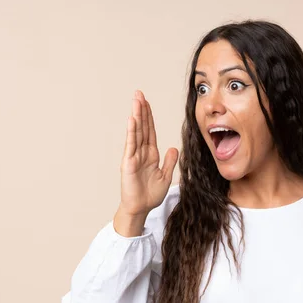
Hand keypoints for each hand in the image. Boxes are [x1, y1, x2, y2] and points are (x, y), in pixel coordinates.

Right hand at [118, 90, 177, 217]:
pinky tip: (132, 120)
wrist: (140, 208)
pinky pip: (131, 145)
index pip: (150, 131)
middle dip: (141, 110)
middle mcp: (141, 152)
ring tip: (135, 100)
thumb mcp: (165, 176)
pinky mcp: (129, 163)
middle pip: (142, 127)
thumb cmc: (150, 195)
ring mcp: (134, 156)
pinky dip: (132, 132)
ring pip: (136, 132)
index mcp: (151, 154)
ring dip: (136, 116)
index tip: (147, 103)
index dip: (149, 117)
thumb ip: (169, 161)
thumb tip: (173, 148)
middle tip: (139, 93)